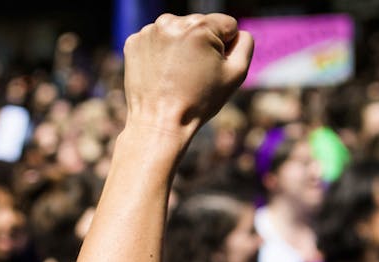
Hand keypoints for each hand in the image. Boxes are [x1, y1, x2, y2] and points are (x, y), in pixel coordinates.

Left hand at [122, 13, 253, 138]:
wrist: (158, 124)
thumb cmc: (199, 102)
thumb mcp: (236, 74)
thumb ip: (245, 44)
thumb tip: (237, 32)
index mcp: (199, 26)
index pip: (227, 25)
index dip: (226, 49)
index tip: (212, 69)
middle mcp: (171, 21)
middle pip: (200, 26)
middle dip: (202, 46)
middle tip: (193, 75)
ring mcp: (148, 31)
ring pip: (178, 32)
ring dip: (180, 48)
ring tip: (176, 75)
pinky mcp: (133, 42)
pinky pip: (157, 41)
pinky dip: (161, 53)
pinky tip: (161, 74)